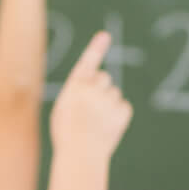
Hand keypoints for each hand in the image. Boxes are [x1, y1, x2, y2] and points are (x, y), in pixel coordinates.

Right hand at [49, 31, 131, 162]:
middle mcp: (92, 88)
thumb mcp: (64, 110)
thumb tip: (97, 87)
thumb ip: (79, 95)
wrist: (81, 153)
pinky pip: (124, 107)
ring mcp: (108, 99)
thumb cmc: (67, 134)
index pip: (87, 62)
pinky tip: (107, 127)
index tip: (105, 36)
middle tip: (92, 108)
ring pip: (114, 94)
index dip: (96, 48)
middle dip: (101, 88)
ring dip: (108, 105)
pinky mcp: (122, 111)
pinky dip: (118, 116)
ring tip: (96, 123)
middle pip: (104, 78)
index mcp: (74, 86)